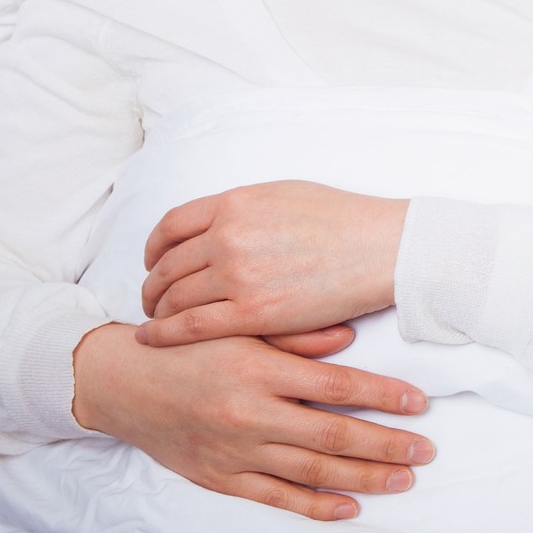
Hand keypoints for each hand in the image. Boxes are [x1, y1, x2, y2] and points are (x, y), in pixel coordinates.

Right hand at [71, 321, 433, 521]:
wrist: (125, 384)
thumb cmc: (187, 347)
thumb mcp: (238, 327)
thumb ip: (294, 334)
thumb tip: (349, 336)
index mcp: (258, 369)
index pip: (335, 385)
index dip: (382, 395)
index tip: (419, 402)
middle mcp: (250, 414)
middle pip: (333, 434)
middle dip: (386, 444)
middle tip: (426, 450)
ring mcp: (236, 450)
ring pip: (312, 470)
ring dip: (363, 476)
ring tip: (404, 477)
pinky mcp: (222, 477)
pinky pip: (277, 497)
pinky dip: (316, 504)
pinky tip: (351, 505)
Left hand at [136, 180, 406, 347]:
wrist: (381, 248)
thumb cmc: (342, 219)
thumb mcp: (283, 194)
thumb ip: (242, 208)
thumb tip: (217, 222)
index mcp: (234, 203)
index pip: (171, 226)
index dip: (154, 247)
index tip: (153, 261)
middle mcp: (228, 236)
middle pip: (167, 265)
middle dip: (153, 284)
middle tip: (151, 298)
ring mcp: (238, 275)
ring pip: (174, 297)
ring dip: (159, 311)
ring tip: (157, 321)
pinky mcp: (252, 312)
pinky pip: (191, 325)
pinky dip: (164, 333)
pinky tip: (153, 338)